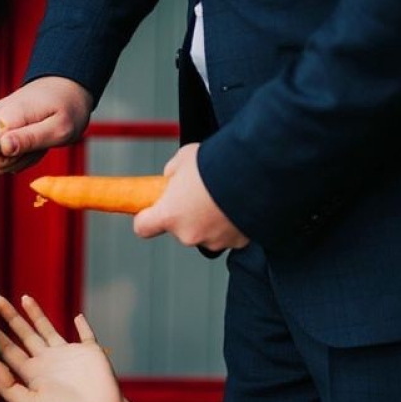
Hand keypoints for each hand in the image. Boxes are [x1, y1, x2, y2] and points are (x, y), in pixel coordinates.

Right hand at [0, 76, 93, 174]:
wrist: (66, 87)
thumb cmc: (66, 107)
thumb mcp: (58, 128)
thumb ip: (30, 139)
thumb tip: (3, 147)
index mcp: (8, 115)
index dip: (7, 159)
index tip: (29, 150)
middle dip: (16, 161)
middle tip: (39, 147)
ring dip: (21, 157)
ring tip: (40, 141)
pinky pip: (1, 152)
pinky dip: (20, 152)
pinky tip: (34, 140)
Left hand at [0, 294, 123, 401]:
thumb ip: (8, 386)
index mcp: (32, 373)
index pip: (8, 350)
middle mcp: (47, 361)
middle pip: (24, 334)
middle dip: (10, 317)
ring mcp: (68, 355)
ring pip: (48, 329)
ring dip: (36, 314)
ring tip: (24, 298)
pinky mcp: (89, 352)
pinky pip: (86, 334)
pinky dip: (83, 325)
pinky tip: (77, 316)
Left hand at [133, 143, 249, 251]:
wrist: (258, 171)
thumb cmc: (217, 162)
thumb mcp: (185, 159)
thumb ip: (173, 173)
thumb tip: (172, 178)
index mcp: (169, 215)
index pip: (143, 228)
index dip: (145, 218)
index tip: (149, 211)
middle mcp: (188, 234)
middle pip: (179, 228)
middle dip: (186, 214)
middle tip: (199, 193)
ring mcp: (214, 241)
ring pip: (205, 232)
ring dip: (210, 219)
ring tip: (223, 195)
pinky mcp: (238, 242)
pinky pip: (229, 233)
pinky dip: (232, 222)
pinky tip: (239, 203)